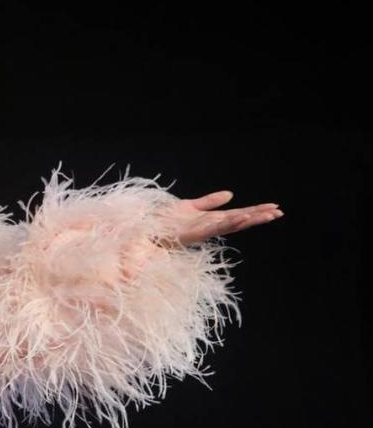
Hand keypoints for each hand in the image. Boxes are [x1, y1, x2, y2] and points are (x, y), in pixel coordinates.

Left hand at [160, 190, 283, 247]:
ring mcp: (203, 230)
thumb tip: (231, 194)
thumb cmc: (167, 220)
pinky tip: (241, 218)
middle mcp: (211, 226)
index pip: (239, 215)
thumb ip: (211, 201)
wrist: (148, 230)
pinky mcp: (194, 233)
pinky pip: (214, 228)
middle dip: (258, 217)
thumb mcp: (192, 206)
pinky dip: (228, 224)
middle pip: (240, 220)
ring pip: (230, 225)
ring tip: (266, 216)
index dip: (256, 211)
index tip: (274, 208)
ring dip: (248, 220)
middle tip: (278, 213)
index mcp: (212, 220)